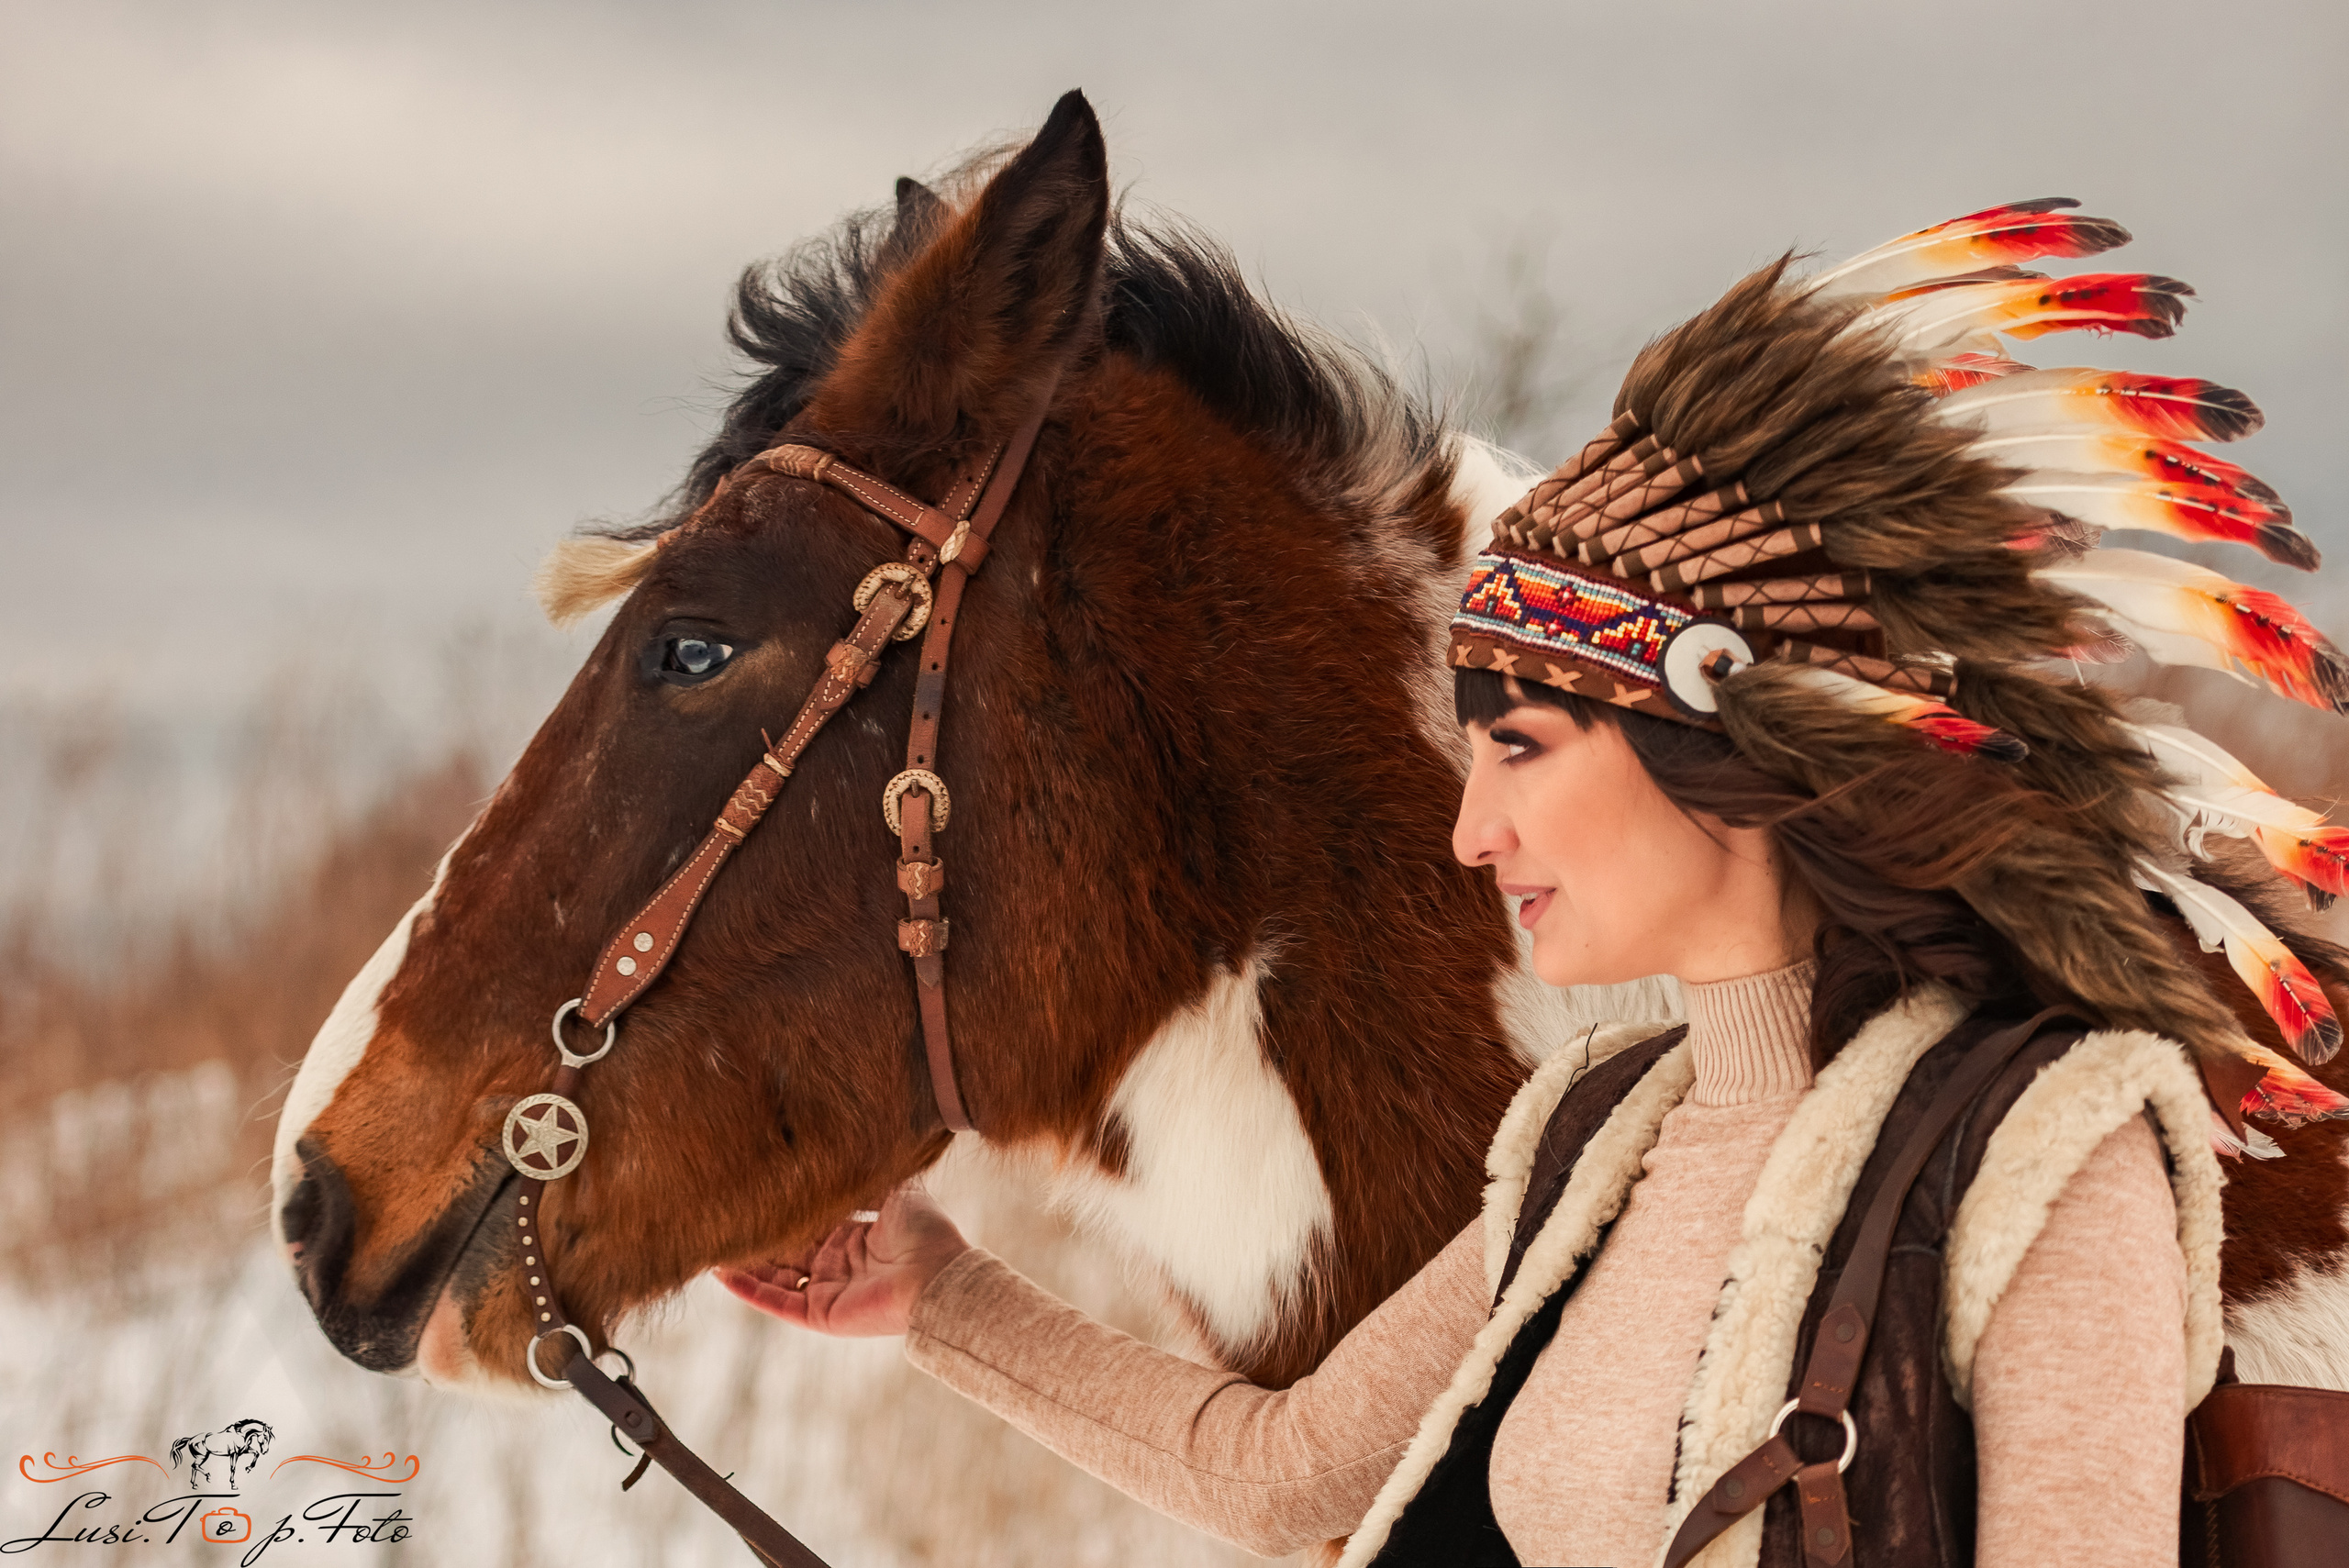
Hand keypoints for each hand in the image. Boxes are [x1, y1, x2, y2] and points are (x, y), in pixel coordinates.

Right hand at [716, 1181, 970, 1337]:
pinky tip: (723, 1274)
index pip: (807, 1226)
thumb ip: (864, 1180)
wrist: (939, 1274)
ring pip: (775, 1278)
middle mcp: (837, 1265)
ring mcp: (827, 1292)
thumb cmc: (925, 1233)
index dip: (780, 1213)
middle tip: (720, 1220)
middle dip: (755, 1239)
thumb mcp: (894, 1193)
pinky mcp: (822, 1315)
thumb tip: (842, 1154)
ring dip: (744, 1265)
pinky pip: (778, 1303)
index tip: (750, 1196)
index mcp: (854, 1238)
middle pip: (785, 1253)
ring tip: (710, 1248)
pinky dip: (750, 1290)